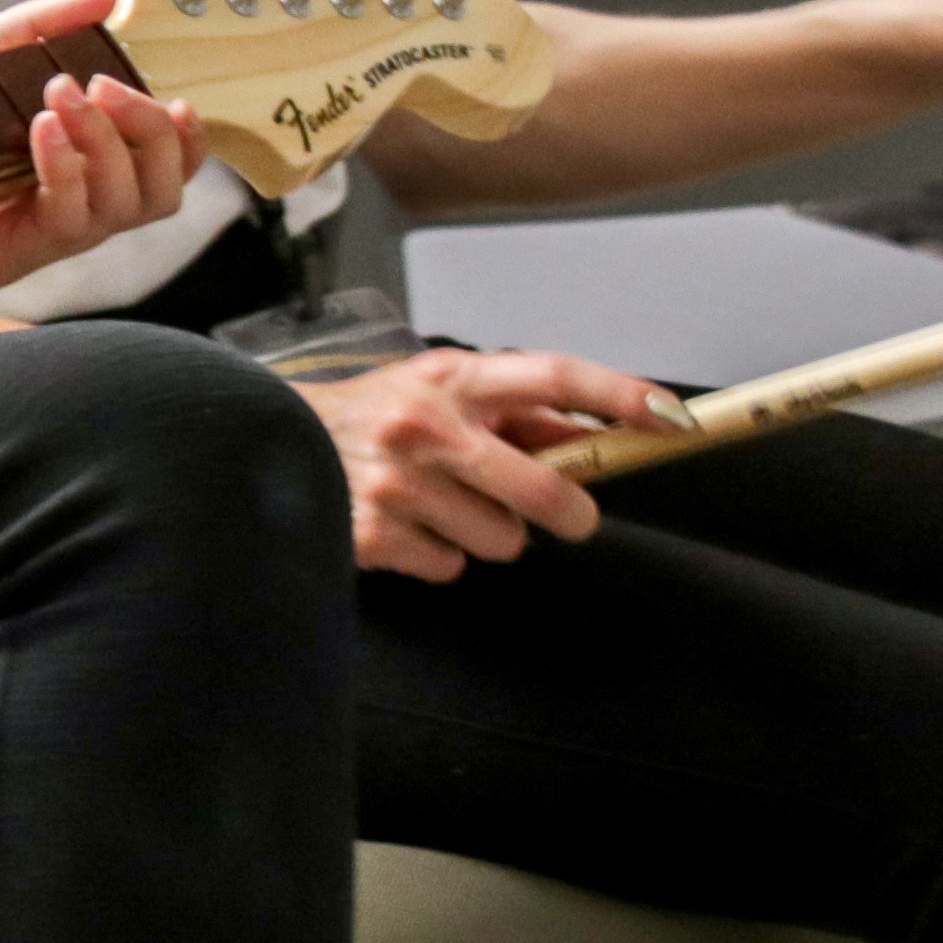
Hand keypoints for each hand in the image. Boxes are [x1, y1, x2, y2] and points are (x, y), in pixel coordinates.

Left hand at [0, 0, 217, 305]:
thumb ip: (35, 31)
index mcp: (61, 167)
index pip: (158, 164)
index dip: (184, 135)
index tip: (172, 89)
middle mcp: (58, 209)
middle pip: (159, 192)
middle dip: (153, 134)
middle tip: (103, 87)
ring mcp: (32, 240)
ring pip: (126, 210)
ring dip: (108, 145)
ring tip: (59, 98)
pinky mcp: (0, 262)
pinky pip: (68, 226)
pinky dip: (67, 172)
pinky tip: (39, 132)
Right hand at [307, 348, 672, 578]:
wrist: (271, 441)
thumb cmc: (375, 415)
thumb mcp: (438, 390)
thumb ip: (510, 412)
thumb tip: (590, 437)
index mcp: (451, 379)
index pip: (552, 376)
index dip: (619, 395)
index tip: (671, 417)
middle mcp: (426, 427)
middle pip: (543, 488)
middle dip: (571, 512)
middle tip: (574, 517)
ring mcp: (400, 486)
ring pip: (504, 540)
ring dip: (491, 532)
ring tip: (448, 508)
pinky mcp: (376, 537)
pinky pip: (454, 567)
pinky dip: (443, 556)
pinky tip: (411, 529)